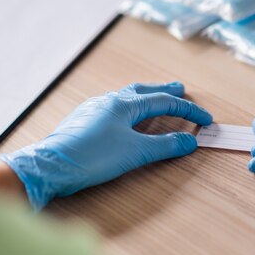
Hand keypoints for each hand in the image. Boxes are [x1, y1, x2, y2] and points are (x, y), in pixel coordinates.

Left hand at [0, 82, 212, 209]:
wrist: (48, 166)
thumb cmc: (92, 157)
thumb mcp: (135, 152)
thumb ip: (165, 145)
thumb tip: (190, 141)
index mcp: (124, 104)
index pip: (164, 102)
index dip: (188, 109)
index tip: (206, 119)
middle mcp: (109, 100)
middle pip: (143, 91)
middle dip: (164, 91)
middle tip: (180, 88)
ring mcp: (93, 109)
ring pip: (126, 97)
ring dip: (144, 97)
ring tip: (154, 99)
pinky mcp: (82, 121)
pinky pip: (112, 107)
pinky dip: (127, 107)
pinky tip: (123, 116)